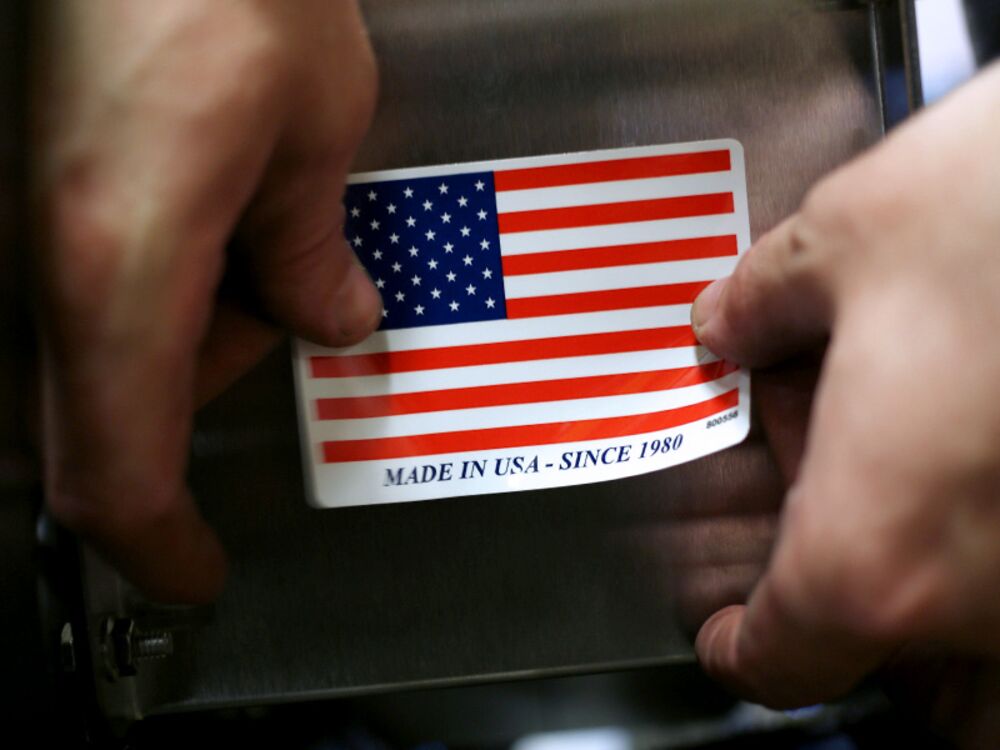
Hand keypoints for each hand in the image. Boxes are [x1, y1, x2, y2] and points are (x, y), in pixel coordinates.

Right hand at [31, 0, 381, 602]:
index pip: (117, 475)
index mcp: (115, 263)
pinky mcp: (13, 192)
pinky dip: (145, 274)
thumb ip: (312, 243)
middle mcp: (29, 254)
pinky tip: (198, 198)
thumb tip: (331, 312)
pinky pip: (71, 281)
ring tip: (252, 217)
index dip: (159, 549)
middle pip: (108, 412)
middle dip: (212, 375)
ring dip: (181, 317)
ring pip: (87, 347)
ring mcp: (6, 223)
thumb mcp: (312, 122)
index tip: (196, 576)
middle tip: (287, 295)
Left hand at [691, 60, 999, 741]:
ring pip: (973, 607)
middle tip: (823, 453)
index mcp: (875, 551)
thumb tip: (727, 322)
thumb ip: (761, 303)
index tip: (725, 624)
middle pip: (882, 631)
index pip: (780, 662)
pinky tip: (982, 417)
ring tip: (913, 419)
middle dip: (836, 554)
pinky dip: (992, 515)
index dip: (738, 643)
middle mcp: (991, 599)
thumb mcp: (846, 243)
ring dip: (924, 538)